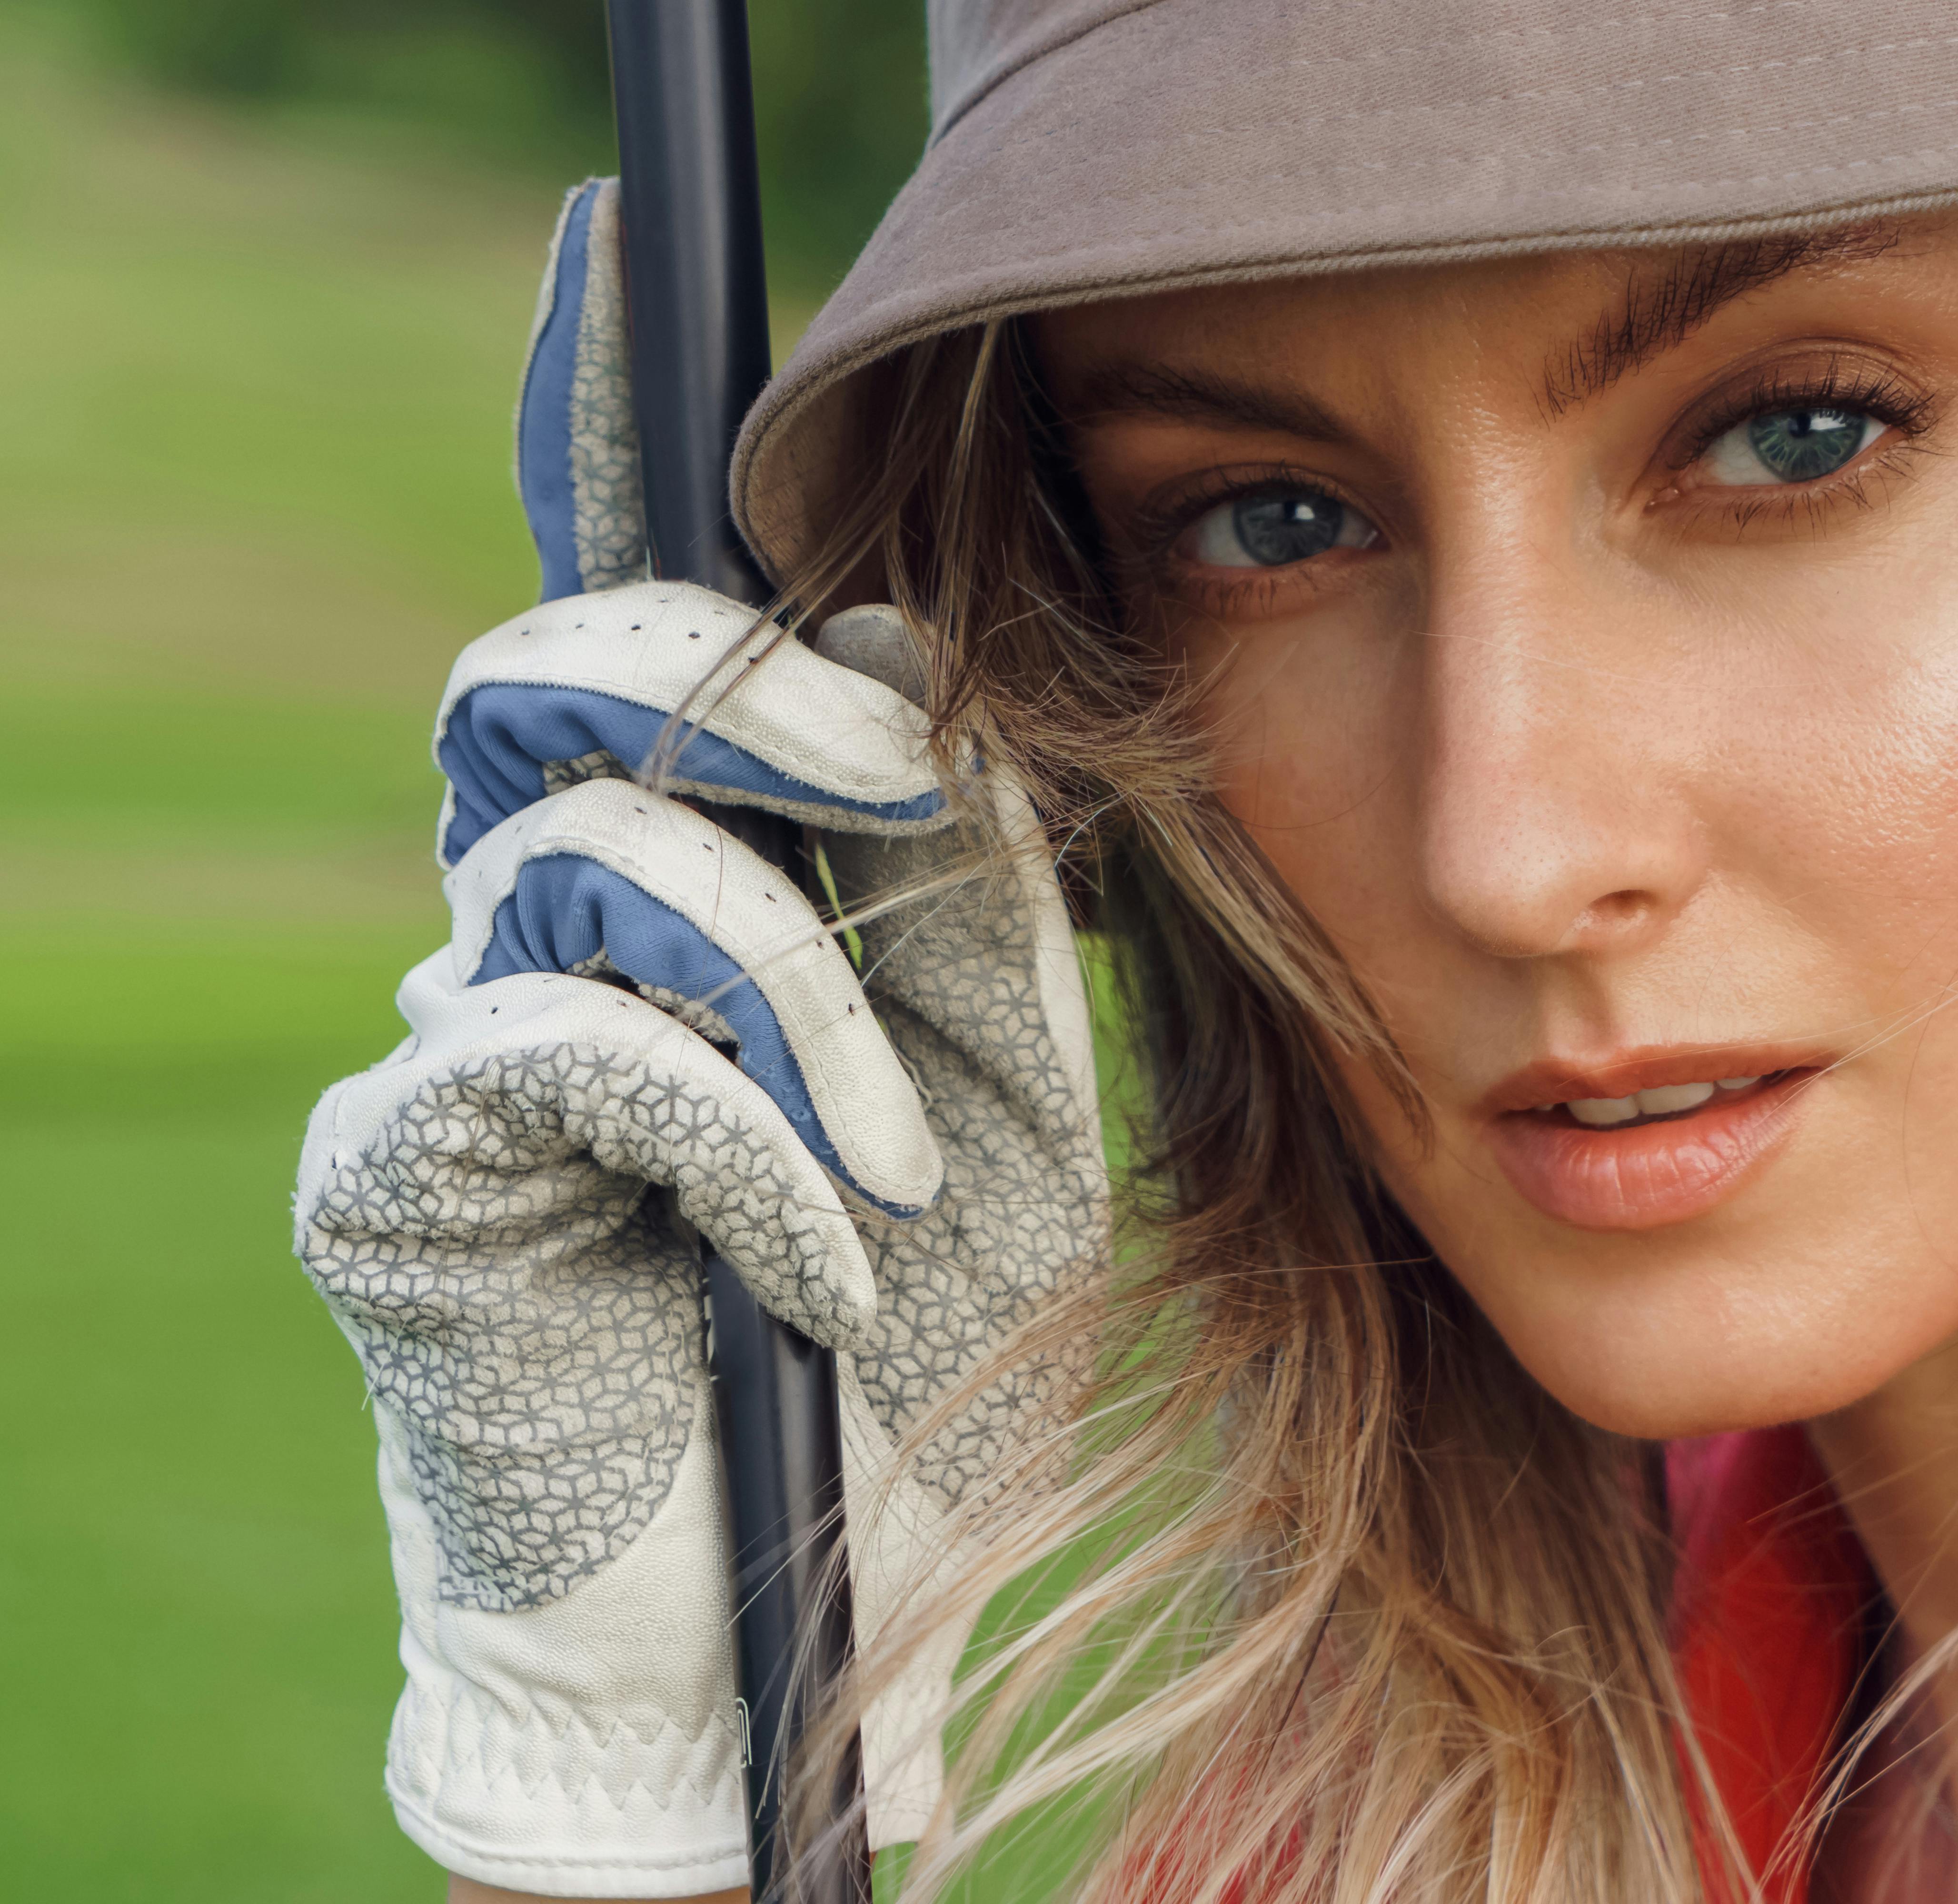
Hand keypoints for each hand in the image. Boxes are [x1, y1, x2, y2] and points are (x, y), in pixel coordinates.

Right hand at [300, 174, 1106, 1898]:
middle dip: (759, 694)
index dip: (594, 425)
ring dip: (792, 995)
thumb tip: (926, 651)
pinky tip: (822, 1255)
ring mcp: (455, 1024)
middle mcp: (540, 909)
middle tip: (911, 781)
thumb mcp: (992, 1062)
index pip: (625, 607)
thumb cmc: (905, 1315)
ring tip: (903, 1159)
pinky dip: (743, 1143)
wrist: (818, 1567)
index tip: (617, 252)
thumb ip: (964, 865)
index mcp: (690, 862)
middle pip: (572, 663)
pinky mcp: (406, 1159)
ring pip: (587, 845)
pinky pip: (571, 1047)